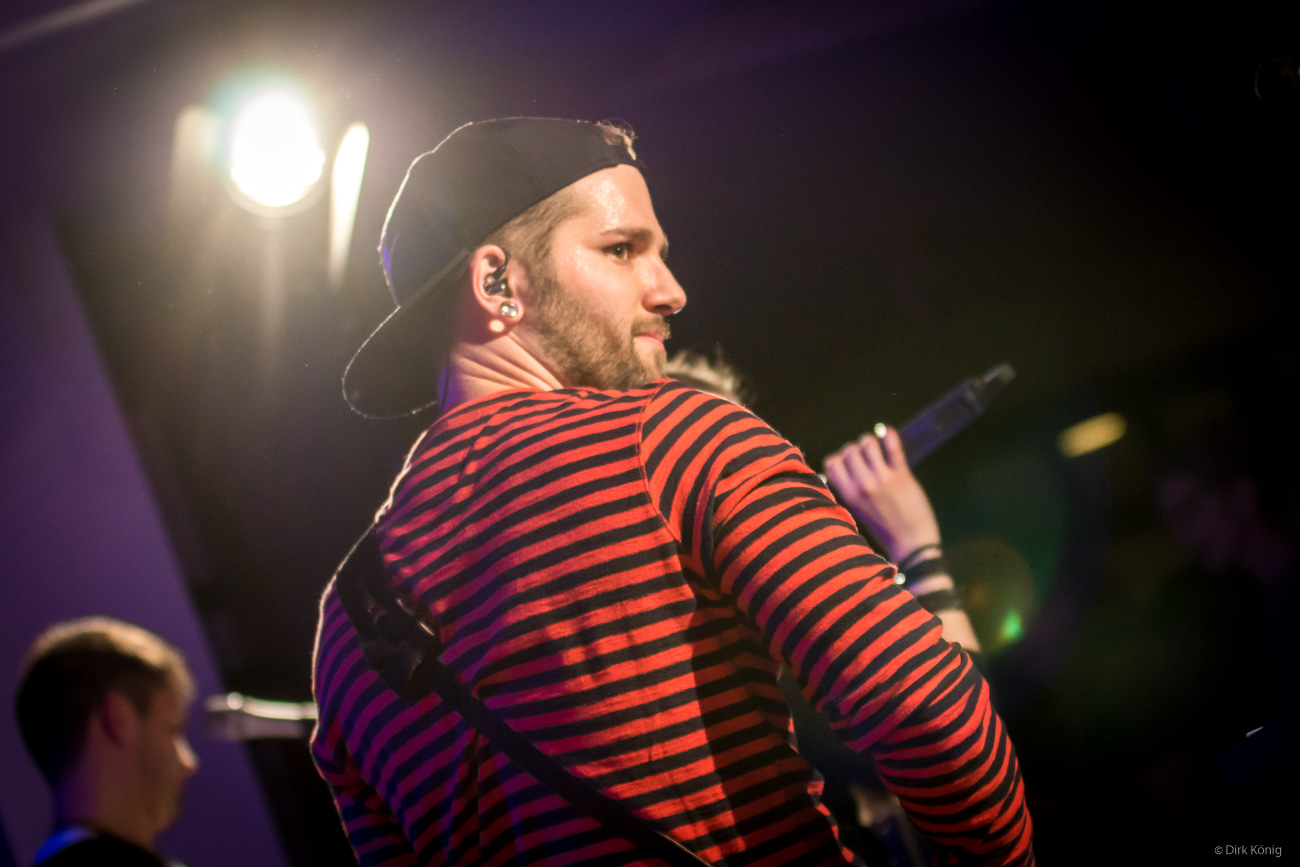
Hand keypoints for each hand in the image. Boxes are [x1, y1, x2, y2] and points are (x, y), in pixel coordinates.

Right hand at [823, 426, 940, 562]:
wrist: (912, 543)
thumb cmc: (885, 530)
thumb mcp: (858, 512)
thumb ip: (849, 491)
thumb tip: (840, 468)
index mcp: (849, 495)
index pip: (832, 463)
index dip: (838, 458)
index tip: (847, 462)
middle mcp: (863, 485)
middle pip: (849, 450)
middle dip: (855, 449)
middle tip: (865, 456)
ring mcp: (883, 479)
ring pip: (868, 443)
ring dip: (870, 442)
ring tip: (876, 447)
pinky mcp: (902, 475)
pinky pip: (892, 447)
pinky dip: (889, 435)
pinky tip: (888, 432)